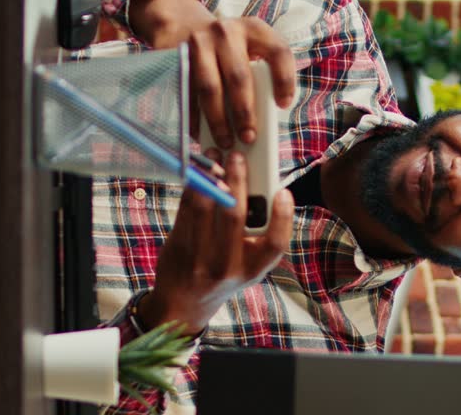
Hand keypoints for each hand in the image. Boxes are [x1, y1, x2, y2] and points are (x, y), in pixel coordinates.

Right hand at [128, 0, 295, 147]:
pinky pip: (187, 93)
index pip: (278, 51)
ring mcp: (200, 42)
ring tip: (225, 141)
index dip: (284, 79)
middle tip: (248, 137)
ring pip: (210, 88)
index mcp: (254, 29)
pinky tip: (200, 134)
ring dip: (218, 120)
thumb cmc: (226, 48)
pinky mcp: (178, 56)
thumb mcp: (247, 49)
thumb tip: (259, 123)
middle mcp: (227, 32)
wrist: (182, 22)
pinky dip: (194, 117)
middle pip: (239, 77)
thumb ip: (258, 76)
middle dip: (244, 113)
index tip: (283, 105)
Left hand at [138, 151, 294, 334]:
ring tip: (213, 158)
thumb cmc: (224, 275)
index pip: (275, 244)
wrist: (183, 304)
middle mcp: (228, 267)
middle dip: (238, 181)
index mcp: (254, 269)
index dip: (283, 217)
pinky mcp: (177, 248)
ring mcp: (199, 259)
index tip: (283, 192)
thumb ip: (259, 234)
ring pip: (204, 208)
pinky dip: (192, 187)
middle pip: (235, 217)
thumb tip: (259, 187)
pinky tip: (198, 174)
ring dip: (209, 178)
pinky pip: (185, 210)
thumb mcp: (249, 265)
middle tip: (238, 157)